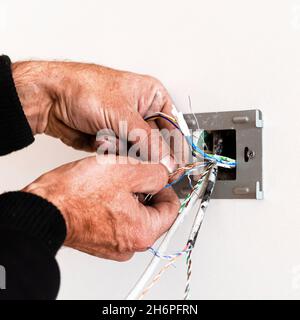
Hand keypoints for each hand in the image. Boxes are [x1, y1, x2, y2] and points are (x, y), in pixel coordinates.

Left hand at [12, 61, 178, 170]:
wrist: (50, 100)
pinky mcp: (114, 141)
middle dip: (145, 151)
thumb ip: (148, 141)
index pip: (173, 127)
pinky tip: (99, 139)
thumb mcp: (122, 114)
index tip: (174, 167)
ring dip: (125, 150)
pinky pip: (123, 157)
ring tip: (107, 136)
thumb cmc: (83, 88)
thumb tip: (167, 161)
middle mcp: (142, 113)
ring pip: (140, 153)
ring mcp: (127, 128)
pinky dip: (113, 153)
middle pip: (157, 143)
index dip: (175, 148)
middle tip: (135, 153)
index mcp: (152, 97)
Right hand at [22, 156, 179, 260]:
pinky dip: (114, 204)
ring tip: (110, 181)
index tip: (155, 174)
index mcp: (143, 232)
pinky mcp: (101, 241)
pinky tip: (100, 191)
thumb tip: (164, 175)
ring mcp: (114, 245)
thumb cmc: (76, 195)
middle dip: (143, 189)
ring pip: (133, 213)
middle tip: (128, 174)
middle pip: (152, 211)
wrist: (42, 210)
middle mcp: (131, 245)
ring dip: (127, 194)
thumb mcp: (125, 171)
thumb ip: (155, 173)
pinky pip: (117, 219)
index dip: (165, 185)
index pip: (172, 207)